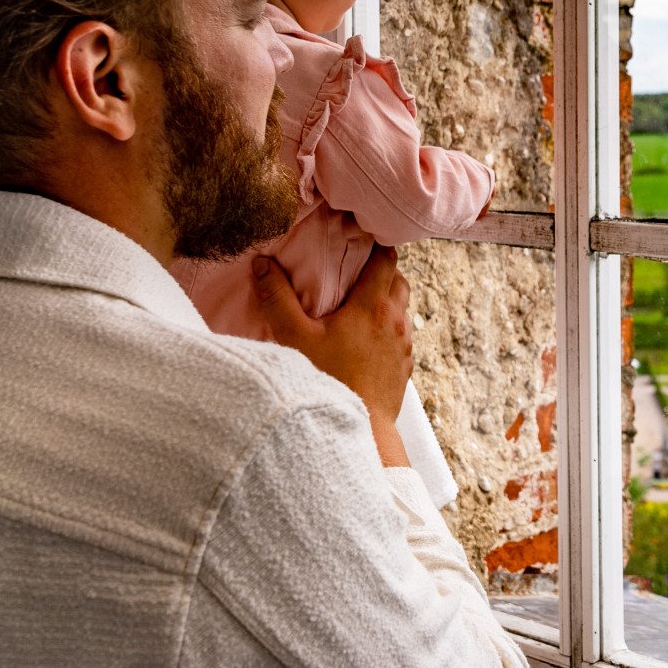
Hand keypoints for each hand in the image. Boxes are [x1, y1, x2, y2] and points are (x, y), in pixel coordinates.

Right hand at [252, 247, 412, 465]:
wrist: (362, 428)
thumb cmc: (328, 381)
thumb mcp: (295, 338)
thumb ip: (278, 299)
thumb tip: (263, 264)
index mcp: (373, 306)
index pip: (386, 259)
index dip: (377, 245)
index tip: (361, 240)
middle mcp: (396, 320)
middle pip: (399, 280)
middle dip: (382, 270)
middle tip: (356, 271)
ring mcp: (404, 345)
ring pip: (403, 308)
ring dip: (387, 300)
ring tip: (359, 304)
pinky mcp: (405, 366)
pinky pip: (402, 335)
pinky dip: (389, 327)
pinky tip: (366, 338)